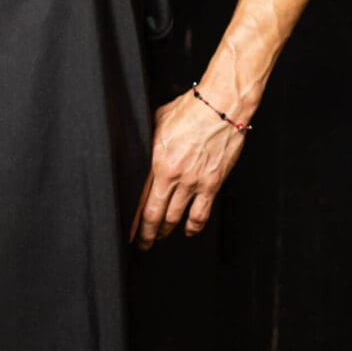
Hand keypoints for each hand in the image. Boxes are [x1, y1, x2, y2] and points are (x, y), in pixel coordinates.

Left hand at [131, 88, 246, 249]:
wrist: (221, 108)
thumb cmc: (190, 110)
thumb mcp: (157, 123)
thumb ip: (149, 143)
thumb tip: (140, 151)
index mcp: (158, 162)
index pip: (141, 198)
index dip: (134, 219)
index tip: (130, 229)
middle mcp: (175, 176)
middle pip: (156, 214)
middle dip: (148, 233)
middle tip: (143, 242)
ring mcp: (194, 182)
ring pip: (176, 218)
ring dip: (167, 231)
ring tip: (161, 237)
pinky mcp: (212, 184)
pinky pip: (201, 213)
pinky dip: (193, 226)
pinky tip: (189, 231)